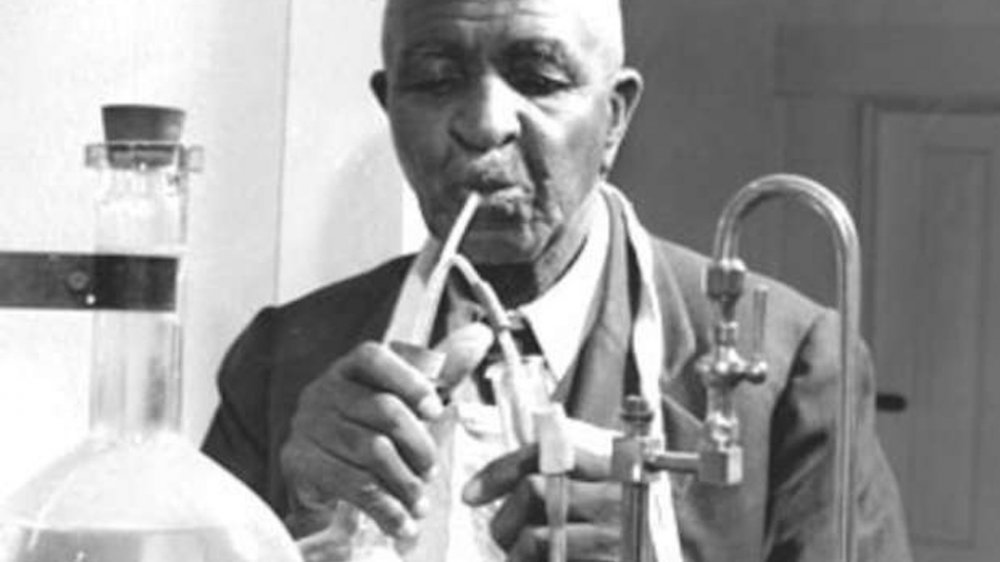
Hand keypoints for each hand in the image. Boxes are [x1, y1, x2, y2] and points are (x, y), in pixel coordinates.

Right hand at [281, 324, 492, 540]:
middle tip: (432, 470)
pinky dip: (385, 507)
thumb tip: (480, 334)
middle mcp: (322, 391)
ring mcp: (307, 426)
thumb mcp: (405, 399)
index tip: (437, 412)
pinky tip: (401, 521)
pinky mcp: (298, 461)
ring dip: (405, 480)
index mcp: (348, 369)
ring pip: (371, 450)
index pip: (373, 357)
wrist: (322, 476)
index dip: (410, 382)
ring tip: (420, 498)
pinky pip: (351, 483)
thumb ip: (442, 369)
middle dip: (418, 444)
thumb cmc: (371, 431)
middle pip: (382, 409)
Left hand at [461, 421, 621, 561]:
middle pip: (533, 490)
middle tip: (503, 536)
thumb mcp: (605, 497)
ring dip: (514, 554)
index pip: (545, 453)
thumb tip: (495, 486)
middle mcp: (617, 499)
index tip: (472, 493)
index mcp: (615, 468)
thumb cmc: (630, 537)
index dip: (499, 471)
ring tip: (521, 561)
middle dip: (504, 518)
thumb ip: (566, 481)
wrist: (664, 558)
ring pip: (534, 536)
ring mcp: (613, 539)